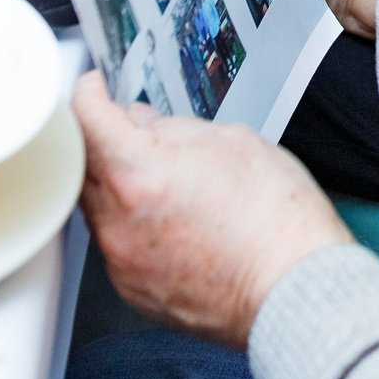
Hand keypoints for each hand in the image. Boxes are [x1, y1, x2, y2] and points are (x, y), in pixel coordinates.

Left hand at [73, 72, 351, 347]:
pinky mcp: (132, 290)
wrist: (295, 290)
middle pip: (83, 165)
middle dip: (102, 141)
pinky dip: (132, 224)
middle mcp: (118, 222)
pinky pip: (116, 244)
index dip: (88, 93)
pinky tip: (173, 221)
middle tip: (134, 131)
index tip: (94, 88)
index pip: (88, 119)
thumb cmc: (278, 222)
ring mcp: (121, 261)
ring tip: (167, 182)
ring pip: (98, 207)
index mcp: (139, 175)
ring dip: (118, 185)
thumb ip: (174, 128)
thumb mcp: (233, 142)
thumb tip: (143, 124)